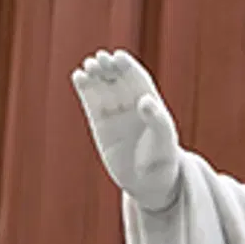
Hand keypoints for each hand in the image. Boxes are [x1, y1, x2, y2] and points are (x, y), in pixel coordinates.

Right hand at [71, 48, 182, 211]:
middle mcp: (131, 102)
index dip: (127, 65)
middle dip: (108, 65)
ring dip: (94, 72)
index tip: (118, 58)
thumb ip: (158, 120)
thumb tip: (145, 100)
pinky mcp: (99, 122)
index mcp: (150, 102)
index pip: (137, 77)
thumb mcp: (165, 142)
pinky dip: (84, 86)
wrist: (149, 185)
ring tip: (89, 67)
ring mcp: (114, 111)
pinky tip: (79, 76)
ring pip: (102, 84)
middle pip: (117, 76)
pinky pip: (90, 99)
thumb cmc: (162, 162)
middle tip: (100, 60)